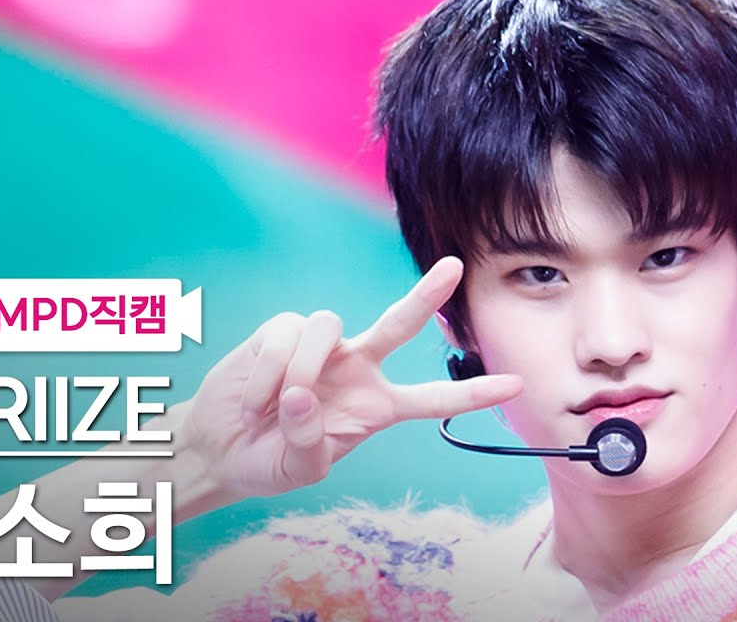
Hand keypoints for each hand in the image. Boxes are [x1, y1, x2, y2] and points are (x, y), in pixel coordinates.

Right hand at [178, 257, 520, 498]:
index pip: (434, 398)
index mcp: (378, 407)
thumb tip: (304, 395)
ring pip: (328, 328)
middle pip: (401, 324)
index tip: (517, 385)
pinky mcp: (284, 330)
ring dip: (299, 370)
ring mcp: (324, 346)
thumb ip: (311, 442)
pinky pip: (285, 338)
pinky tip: (253, 402)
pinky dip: (266, 373)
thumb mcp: (300, 470)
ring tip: (273, 409)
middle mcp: (359, 367)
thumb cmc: (271, 460)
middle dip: (427, 294)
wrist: (219, 447)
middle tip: (455, 267)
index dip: (473, 394)